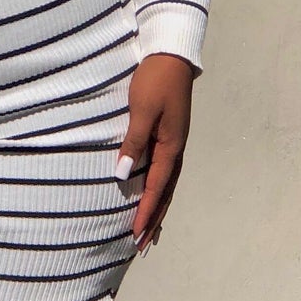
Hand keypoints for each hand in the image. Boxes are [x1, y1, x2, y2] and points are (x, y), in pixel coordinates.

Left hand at [117, 53, 195, 253]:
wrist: (172, 55)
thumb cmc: (154, 81)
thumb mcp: (141, 111)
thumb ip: (133, 143)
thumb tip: (123, 176)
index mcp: (171, 147)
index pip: (156, 188)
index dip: (145, 212)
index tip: (135, 234)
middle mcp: (176, 150)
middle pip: (166, 193)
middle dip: (153, 219)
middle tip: (142, 245)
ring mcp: (175, 143)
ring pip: (168, 185)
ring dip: (158, 208)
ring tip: (150, 231)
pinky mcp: (170, 136)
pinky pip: (166, 172)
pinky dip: (160, 190)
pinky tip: (154, 195)